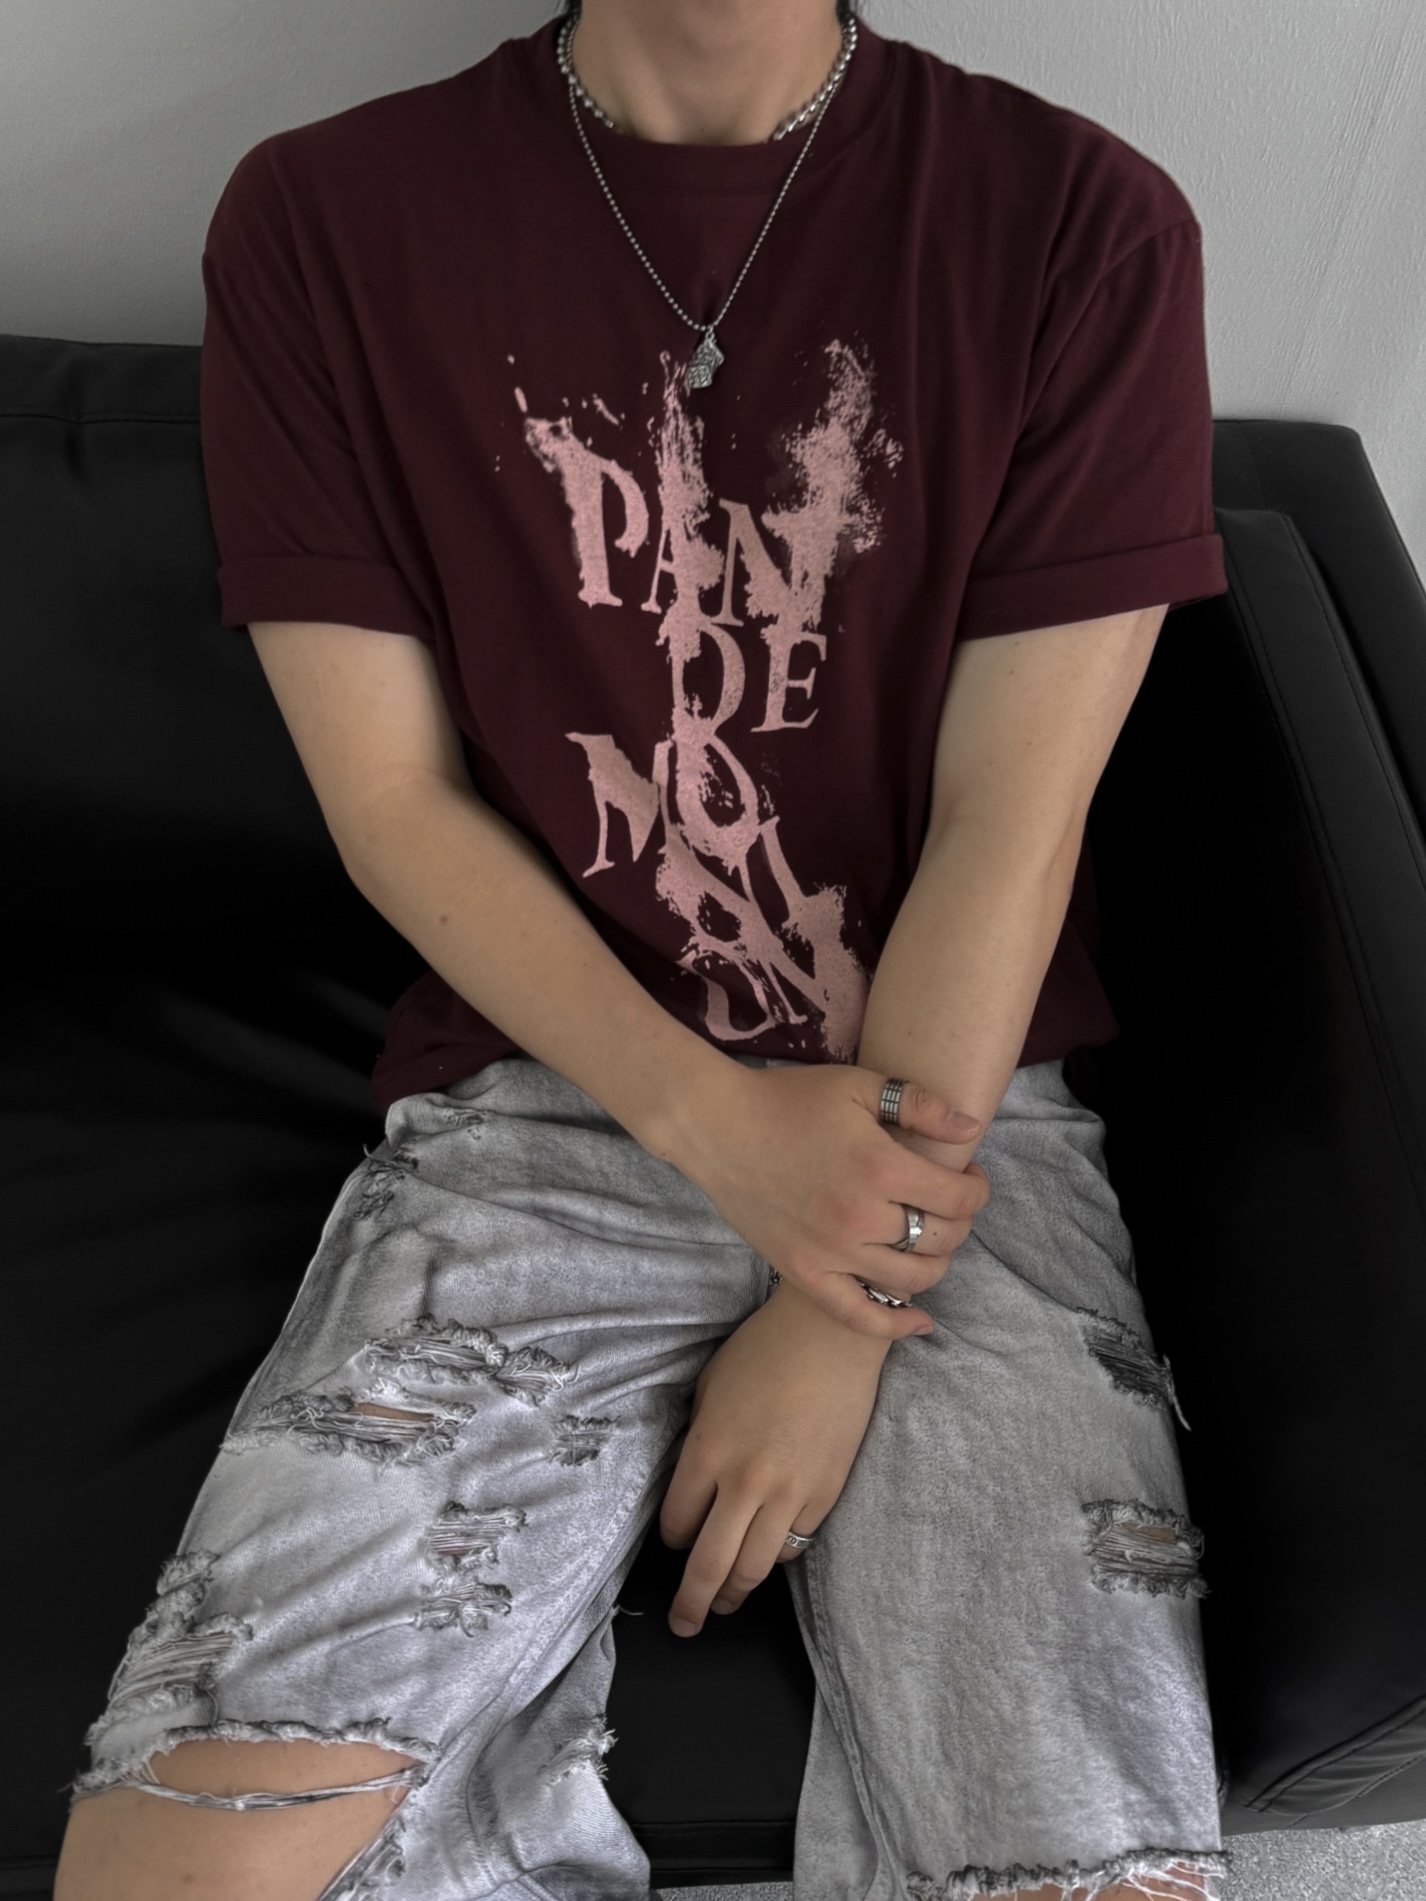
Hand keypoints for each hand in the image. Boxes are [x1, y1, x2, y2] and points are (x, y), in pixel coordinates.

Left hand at [659, 1277, 891, 1635]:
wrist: (832, 1333)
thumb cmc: (765, 1349)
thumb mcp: (711, 1388)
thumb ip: (698, 1439)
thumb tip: (692, 1481)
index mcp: (706, 1452)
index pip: (677, 1525)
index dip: (672, 1541)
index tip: (674, 1543)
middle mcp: (743, 1482)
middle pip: (710, 1566)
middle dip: (692, 1604)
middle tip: (684, 1624)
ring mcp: (788, 1494)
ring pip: (754, 1569)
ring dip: (734, 1595)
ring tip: (724, 1605)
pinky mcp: (825, 1495)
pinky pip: (795, 1546)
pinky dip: (777, 1559)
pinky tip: (768, 1558)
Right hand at [667, 1062, 991, 1338]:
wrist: (717, 1128)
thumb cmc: (789, 1100)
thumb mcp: (859, 1084)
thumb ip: (921, 1105)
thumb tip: (972, 1130)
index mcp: (880, 1167)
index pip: (958, 1198)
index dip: (976, 1189)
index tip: (969, 1177)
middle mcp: (861, 1218)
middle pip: (941, 1239)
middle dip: (960, 1222)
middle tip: (948, 1204)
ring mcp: (831, 1252)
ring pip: (911, 1279)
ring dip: (936, 1262)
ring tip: (930, 1239)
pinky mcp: (804, 1273)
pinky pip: (858, 1316)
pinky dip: (894, 1324)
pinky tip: (919, 1320)